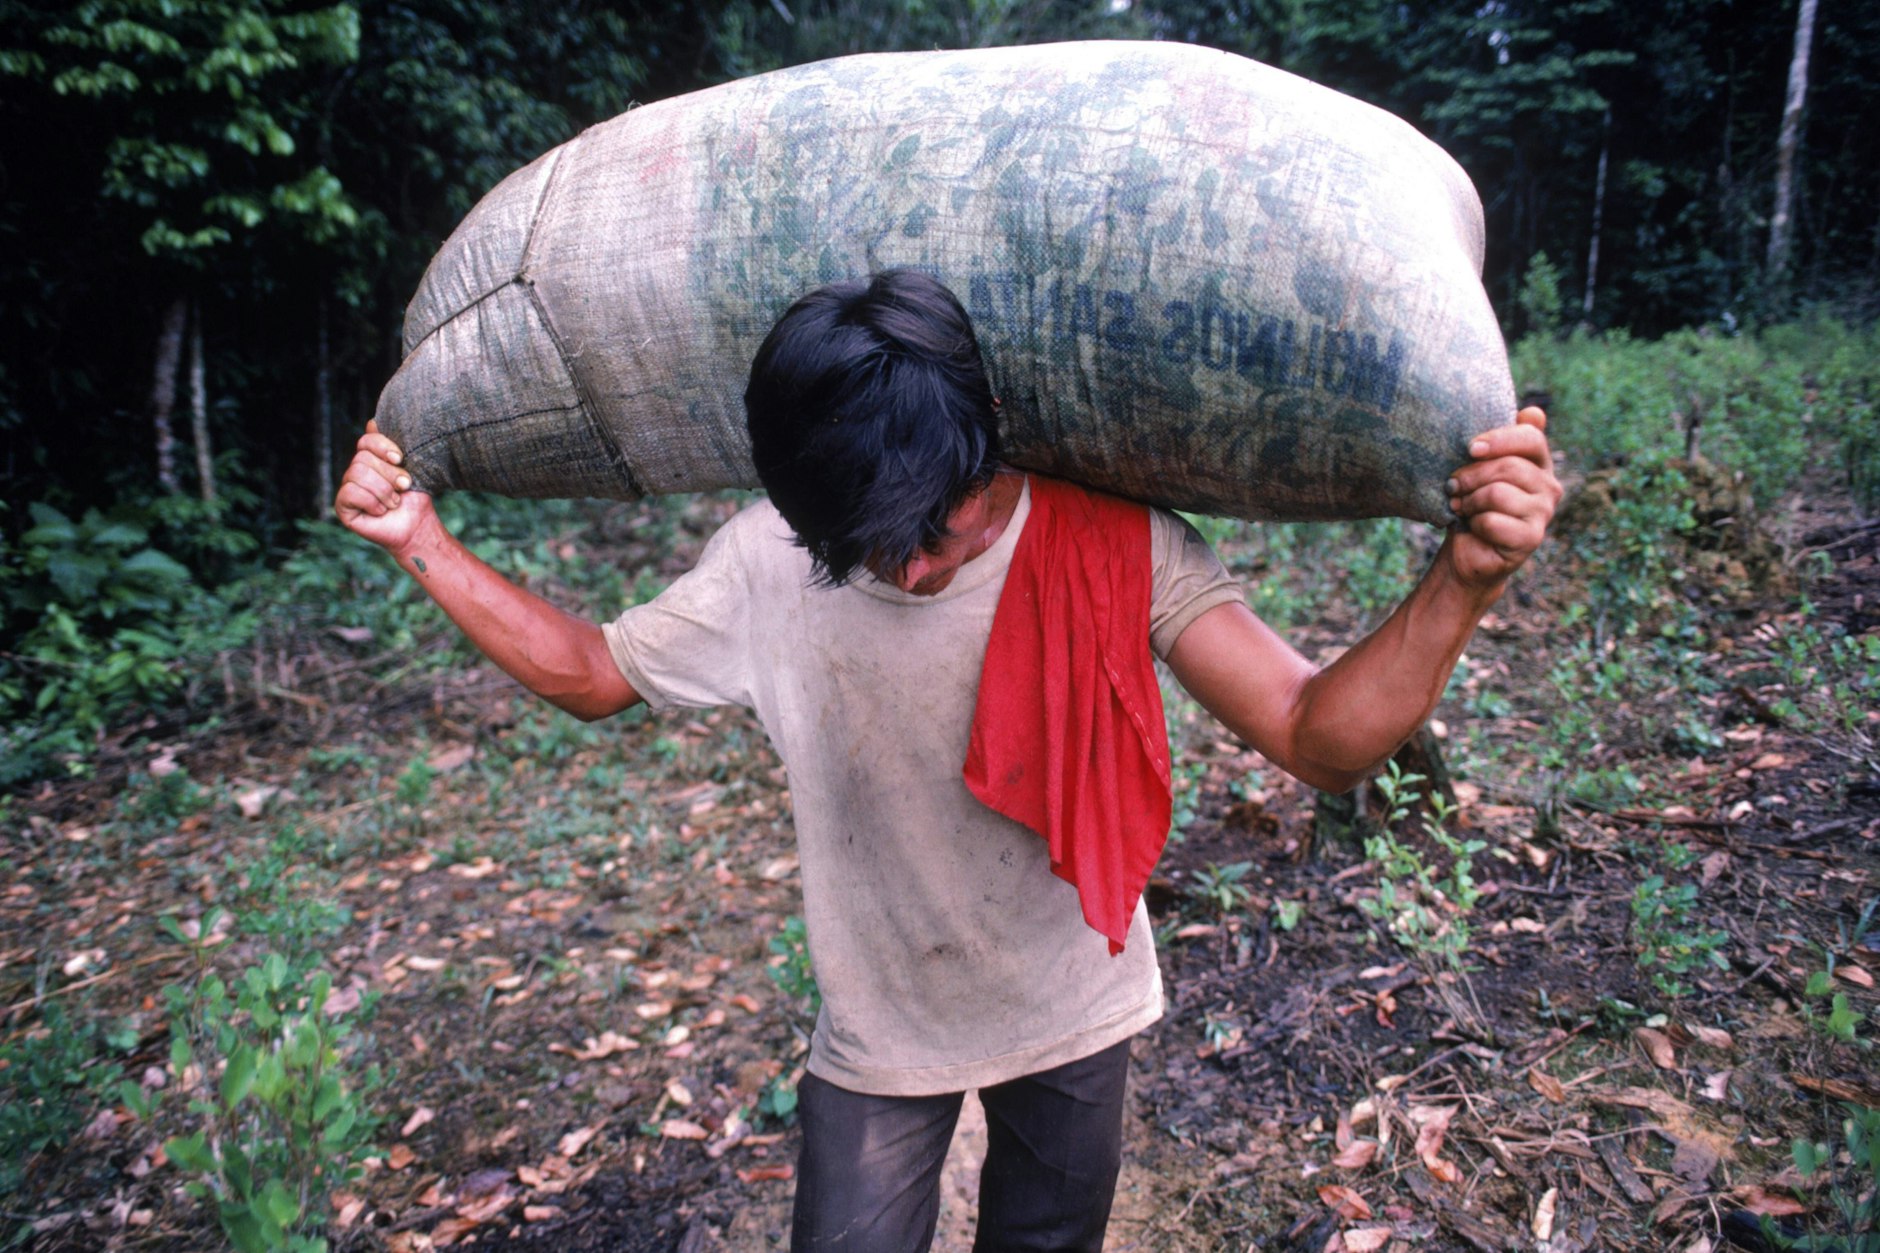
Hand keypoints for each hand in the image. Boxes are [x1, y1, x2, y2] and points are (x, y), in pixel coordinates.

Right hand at [334, 419, 433, 553]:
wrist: (417, 526)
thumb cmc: (415, 497)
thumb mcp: (409, 467)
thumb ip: (393, 446)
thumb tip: (373, 422)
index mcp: (370, 458)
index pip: (366, 440)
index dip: (382, 446)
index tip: (400, 459)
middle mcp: (356, 471)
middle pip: (363, 458)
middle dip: (389, 474)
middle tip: (403, 487)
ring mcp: (347, 488)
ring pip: (357, 473)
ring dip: (383, 490)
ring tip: (394, 502)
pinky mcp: (342, 507)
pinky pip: (351, 492)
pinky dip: (372, 503)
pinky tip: (380, 511)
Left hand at [1444, 407, 1561, 589]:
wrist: (1467, 550)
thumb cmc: (1472, 504)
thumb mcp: (1480, 467)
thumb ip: (1501, 441)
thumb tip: (1534, 412)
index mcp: (1539, 462)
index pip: (1530, 437)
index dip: (1498, 439)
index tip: (1470, 448)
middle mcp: (1549, 486)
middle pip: (1508, 466)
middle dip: (1470, 476)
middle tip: (1453, 487)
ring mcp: (1544, 513)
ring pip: (1497, 493)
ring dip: (1469, 501)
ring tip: (1462, 507)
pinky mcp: (1531, 538)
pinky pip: (1492, 521)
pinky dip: (1474, 523)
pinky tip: (1473, 527)